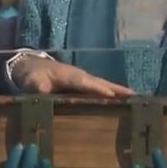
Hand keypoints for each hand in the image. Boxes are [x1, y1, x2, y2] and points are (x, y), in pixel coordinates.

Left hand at [12, 56, 134, 97]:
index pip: (83, 83)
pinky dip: (113, 92)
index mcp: (66, 75)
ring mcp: (83, 79)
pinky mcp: (84, 84)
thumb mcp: (30, 81)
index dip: (95, 88)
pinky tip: (124, 100)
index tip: (109, 95)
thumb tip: (42, 92)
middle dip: (115, 89)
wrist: (31, 67)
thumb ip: (37, 87)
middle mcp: (79, 75)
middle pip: (99, 82)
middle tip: (133, 96)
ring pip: (103, 84)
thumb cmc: (32, 76)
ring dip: (118, 91)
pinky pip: (100, 88)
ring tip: (135, 99)